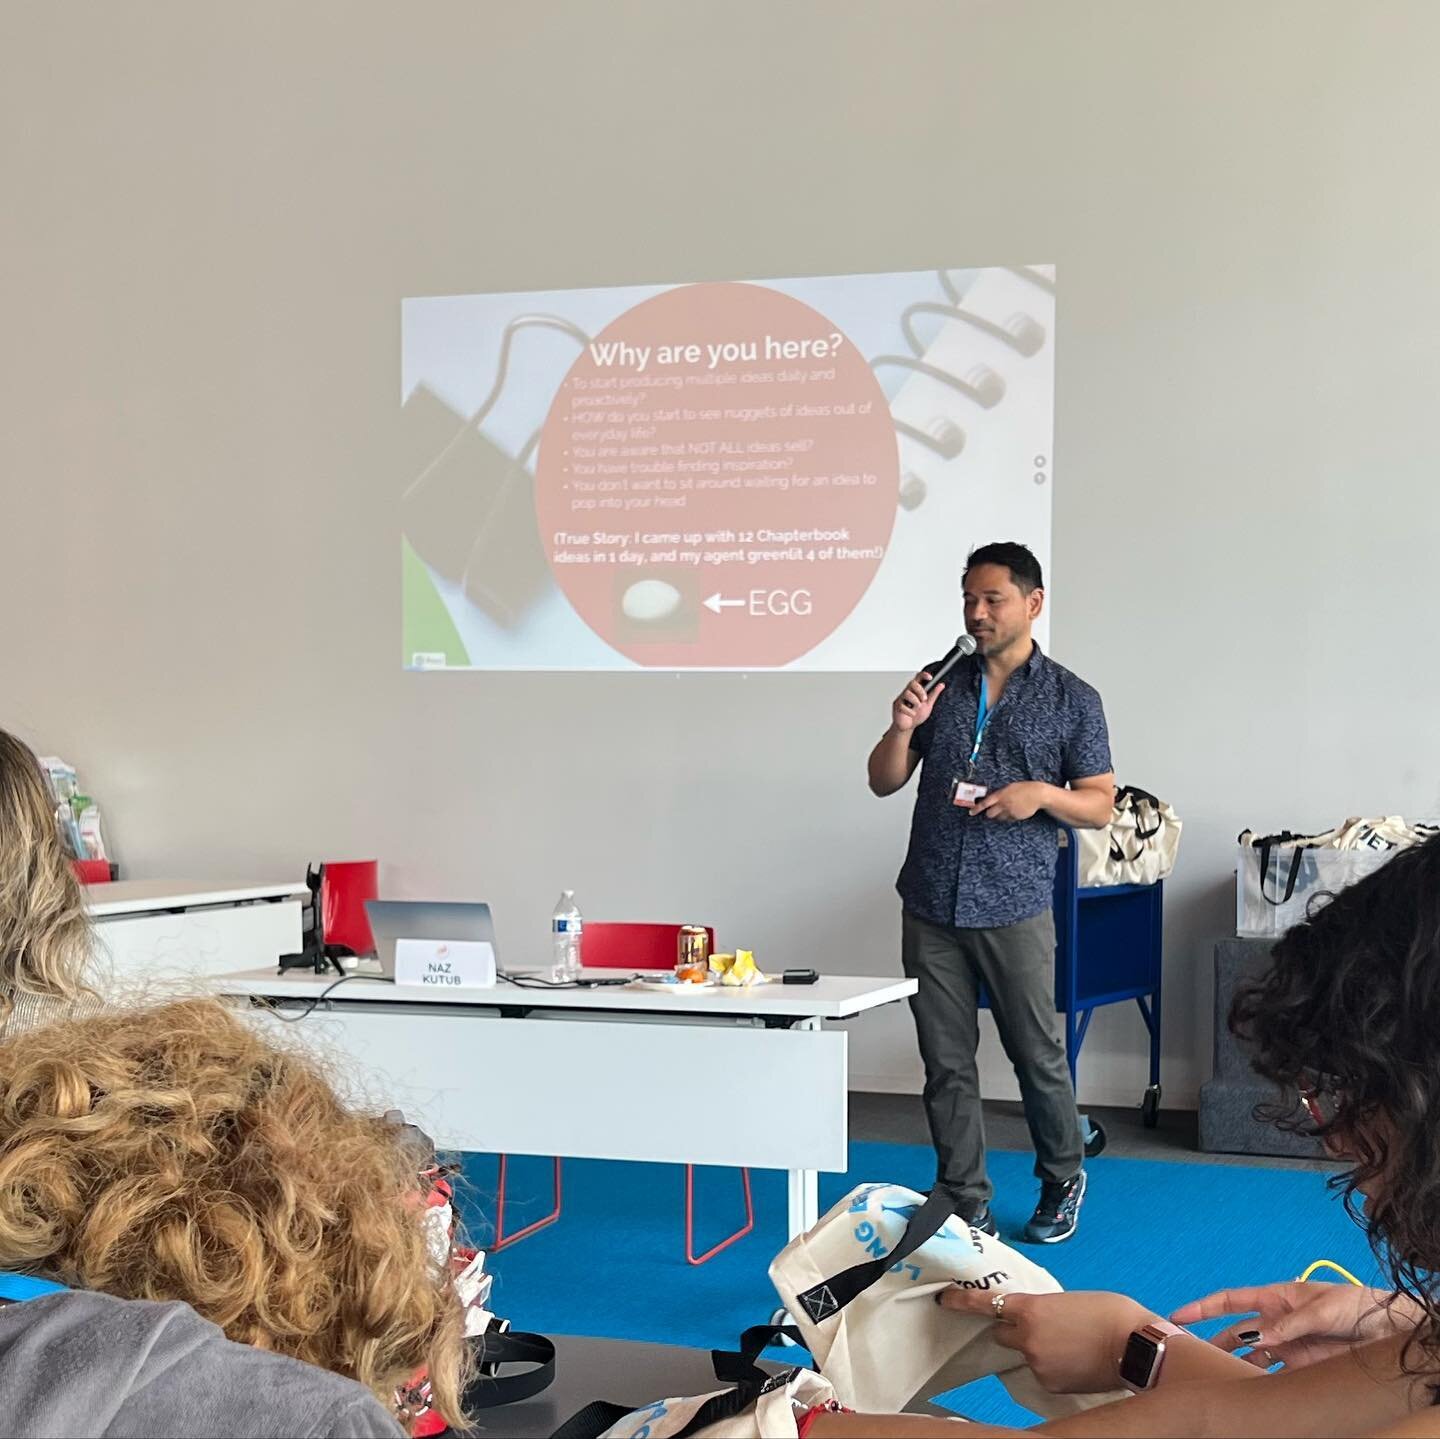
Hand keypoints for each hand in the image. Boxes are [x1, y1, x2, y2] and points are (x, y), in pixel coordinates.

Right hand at [891, 673, 942, 733]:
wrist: (909, 726)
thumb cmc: (917, 715)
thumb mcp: (929, 704)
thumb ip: (934, 694)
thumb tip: (941, 685)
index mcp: (915, 690)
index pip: (918, 677)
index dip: (923, 675)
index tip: (930, 678)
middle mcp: (908, 692)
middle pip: (912, 683)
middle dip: (920, 691)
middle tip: (924, 699)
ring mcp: (901, 698)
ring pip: (907, 694)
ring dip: (915, 702)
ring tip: (917, 708)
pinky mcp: (896, 705)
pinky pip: (903, 706)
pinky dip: (910, 712)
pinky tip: (911, 714)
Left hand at [939, 1288, 1151, 1393]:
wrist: (1134, 1347)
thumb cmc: (1108, 1314)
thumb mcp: (1067, 1300)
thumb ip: (1041, 1308)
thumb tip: (1035, 1317)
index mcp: (1029, 1309)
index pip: (984, 1304)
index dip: (961, 1302)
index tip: (944, 1300)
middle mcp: (1026, 1338)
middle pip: (1002, 1333)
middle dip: (1013, 1329)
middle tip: (1038, 1325)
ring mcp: (1036, 1364)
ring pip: (1025, 1354)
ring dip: (1037, 1348)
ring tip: (1070, 1343)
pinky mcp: (1050, 1384)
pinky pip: (1041, 1372)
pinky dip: (1052, 1366)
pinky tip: (1074, 1360)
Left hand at [970, 781, 1047, 821]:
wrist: (1037, 794)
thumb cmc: (1023, 788)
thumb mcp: (1009, 788)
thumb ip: (999, 794)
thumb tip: (990, 799)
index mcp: (1000, 795)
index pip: (985, 803)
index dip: (977, 809)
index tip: (971, 812)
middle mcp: (1004, 804)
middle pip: (990, 814)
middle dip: (989, 813)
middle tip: (992, 810)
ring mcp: (1010, 812)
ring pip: (999, 818)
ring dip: (999, 815)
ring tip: (1007, 808)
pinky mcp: (1016, 817)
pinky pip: (1008, 819)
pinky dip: (1008, 816)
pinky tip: (1015, 810)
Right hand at [1169, 1282, 1418, 1370]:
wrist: (1387, 1331)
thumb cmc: (1355, 1306)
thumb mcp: (1323, 1308)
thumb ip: (1290, 1323)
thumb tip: (1261, 1337)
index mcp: (1276, 1298)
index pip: (1231, 1301)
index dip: (1204, 1307)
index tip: (1178, 1315)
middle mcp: (1276, 1322)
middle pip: (1236, 1333)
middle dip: (1214, 1342)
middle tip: (1192, 1358)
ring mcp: (1288, 1346)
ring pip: (1252, 1357)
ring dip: (1236, 1366)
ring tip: (1218, 1378)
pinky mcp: (1302, 1367)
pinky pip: (1274, 1375)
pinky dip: (1260, 1383)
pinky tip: (1250, 1392)